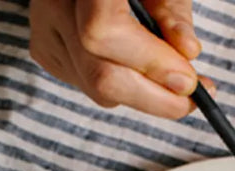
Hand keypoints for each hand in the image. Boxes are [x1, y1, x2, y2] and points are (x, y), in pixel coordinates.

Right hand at [29, 0, 203, 117]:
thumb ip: (172, 13)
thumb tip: (188, 52)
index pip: (104, 32)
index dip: (150, 63)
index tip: (188, 81)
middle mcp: (54, 5)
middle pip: (99, 75)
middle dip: (153, 97)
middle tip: (190, 98)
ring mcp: (44, 31)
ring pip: (96, 88)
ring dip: (141, 94)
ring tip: (168, 79)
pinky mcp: (45, 51)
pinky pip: (89, 85)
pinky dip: (122, 85)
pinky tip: (134, 66)